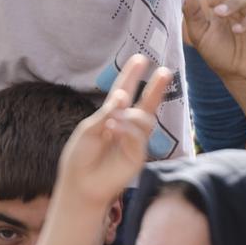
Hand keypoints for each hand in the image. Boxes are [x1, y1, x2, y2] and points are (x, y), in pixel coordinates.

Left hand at [59, 55, 171, 208]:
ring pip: (144, 119)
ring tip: (112, 122)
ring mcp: (134, 140)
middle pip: (145, 103)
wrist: (81, 185)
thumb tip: (122, 95)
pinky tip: (113, 130)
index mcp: (111, 116)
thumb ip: (106, 113)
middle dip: (156, 88)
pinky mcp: (138, 155)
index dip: (131, 75)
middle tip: (165, 71)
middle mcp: (125, 126)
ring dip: (129, 116)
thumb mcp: (88, 129)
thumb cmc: (80, 156)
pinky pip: (138, 137)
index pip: (124, 91)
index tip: (140, 59)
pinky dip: (126, 129)